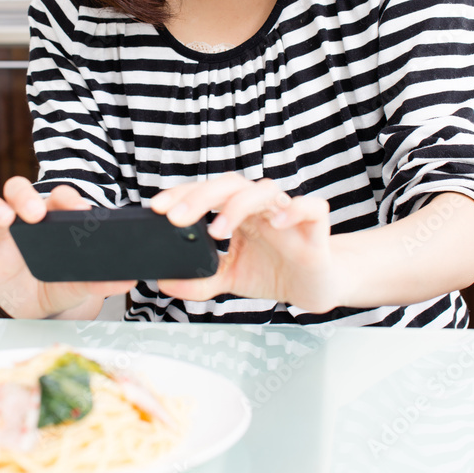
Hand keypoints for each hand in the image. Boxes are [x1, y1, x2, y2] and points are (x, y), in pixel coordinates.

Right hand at [0, 177, 134, 318]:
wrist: (44, 310)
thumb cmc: (66, 281)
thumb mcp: (83, 282)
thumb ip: (102, 280)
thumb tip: (126, 279)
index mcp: (55, 216)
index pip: (59, 197)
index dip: (66, 199)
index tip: (76, 211)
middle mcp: (26, 218)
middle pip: (17, 189)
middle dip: (24, 196)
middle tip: (35, 214)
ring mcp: (3, 234)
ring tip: (5, 220)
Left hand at [151, 173, 339, 312]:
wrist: (315, 287)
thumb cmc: (274, 272)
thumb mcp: (230, 278)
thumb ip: (200, 280)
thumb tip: (165, 282)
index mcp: (239, 212)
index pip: (207, 192)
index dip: (182, 195)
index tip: (157, 208)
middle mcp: (261, 206)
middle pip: (230, 185)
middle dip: (200, 197)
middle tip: (176, 218)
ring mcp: (288, 214)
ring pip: (264, 190)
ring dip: (237, 206)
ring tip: (217, 231)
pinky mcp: (316, 228)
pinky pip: (311, 207)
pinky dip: (294, 210)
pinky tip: (275, 224)